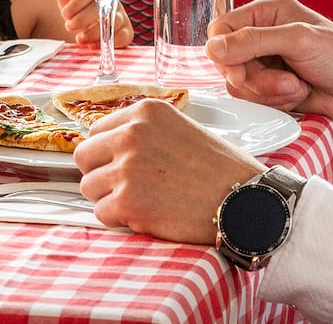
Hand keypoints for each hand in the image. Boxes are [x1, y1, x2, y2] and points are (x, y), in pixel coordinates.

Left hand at [56, 0, 134, 48]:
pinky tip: (93, 45)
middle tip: (70, 26)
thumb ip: (66, 1)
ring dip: (94, 32)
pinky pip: (122, 37)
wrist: (91, 29)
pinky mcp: (126, 33)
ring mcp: (121, 17)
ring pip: (113, 22)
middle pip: (103, 6)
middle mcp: (112, 1)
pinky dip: (107, 42)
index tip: (65, 14)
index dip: (77, 2)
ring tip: (80, 38)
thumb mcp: (70, 7)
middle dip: (83, 18)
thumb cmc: (80, 14)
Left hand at [74, 100, 263, 243]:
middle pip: (83, 157)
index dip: (106, 152)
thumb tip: (108, 144)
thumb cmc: (222, 169)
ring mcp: (127, 167)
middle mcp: (131, 134)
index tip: (121, 165)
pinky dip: (119, 219)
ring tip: (143, 201)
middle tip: (127, 187)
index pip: (96, 130)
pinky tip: (146, 216)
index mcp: (145, 112)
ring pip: (88, 187)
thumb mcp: (181, 129)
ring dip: (109, 198)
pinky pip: (101, 213)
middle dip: (100, 174)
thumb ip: (144, 132)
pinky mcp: (128, 201)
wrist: (248, 201)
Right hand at [206, 0, 332, 130]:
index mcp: (268, 11)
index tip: (239, 73)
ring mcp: (268, 63)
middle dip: (256, 78)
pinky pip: (254, 99)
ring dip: (269, 92)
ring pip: (240, 84)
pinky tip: (300, 95)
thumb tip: (213, 48)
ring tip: (298, 87)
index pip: (221, 29)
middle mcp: (263, 34)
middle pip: (228, 61)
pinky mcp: (273, 87)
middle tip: (285, 82)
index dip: (225, 54)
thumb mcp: (297, 40)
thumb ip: (252, 41)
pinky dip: (276, 102)